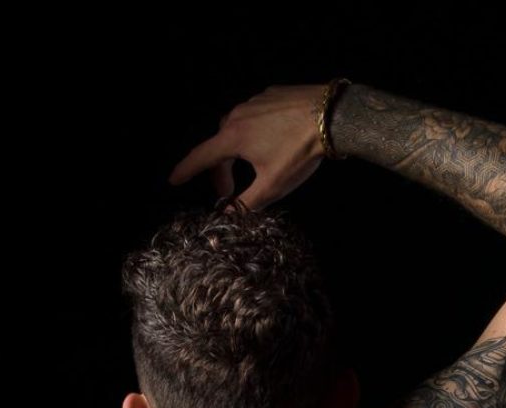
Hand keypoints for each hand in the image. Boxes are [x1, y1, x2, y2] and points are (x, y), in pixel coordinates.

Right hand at [167, 84, 328, 211]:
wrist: (332, 115)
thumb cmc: (300, 152)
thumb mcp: (272, 186)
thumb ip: (246, 204)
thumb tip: (227, 214)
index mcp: (233, 138)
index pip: (201, 158)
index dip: (186, 171)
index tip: (173, 179)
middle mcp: (237, 116)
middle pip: (218, 146)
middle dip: (220, 171)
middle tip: (229, 192)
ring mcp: (254, 102)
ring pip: (236, 130)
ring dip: (236, 151)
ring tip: (251, 168)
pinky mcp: (271, 95)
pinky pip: (254, 117)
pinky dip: (253, 134)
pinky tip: (271, 143)